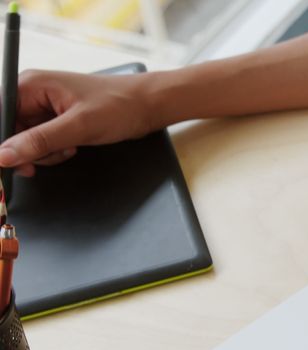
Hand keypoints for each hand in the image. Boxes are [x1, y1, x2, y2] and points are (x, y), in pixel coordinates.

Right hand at [0, 70, 157, 175]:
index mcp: (29, 85)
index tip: (10, 162)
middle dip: (30, 149)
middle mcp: (33, 93)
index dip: (4, 142)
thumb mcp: (78, 127)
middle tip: (56, 152)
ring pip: (26, 141)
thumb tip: (3, 155)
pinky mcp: (57, 121)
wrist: (149, 106)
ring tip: (71, 146)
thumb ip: (39, 141)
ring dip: (46, 152)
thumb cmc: (120, 105)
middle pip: (10, 132)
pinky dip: (56, 151)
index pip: (0, 116)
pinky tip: (74, 146)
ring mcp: (44, 108)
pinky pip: (43, 142)